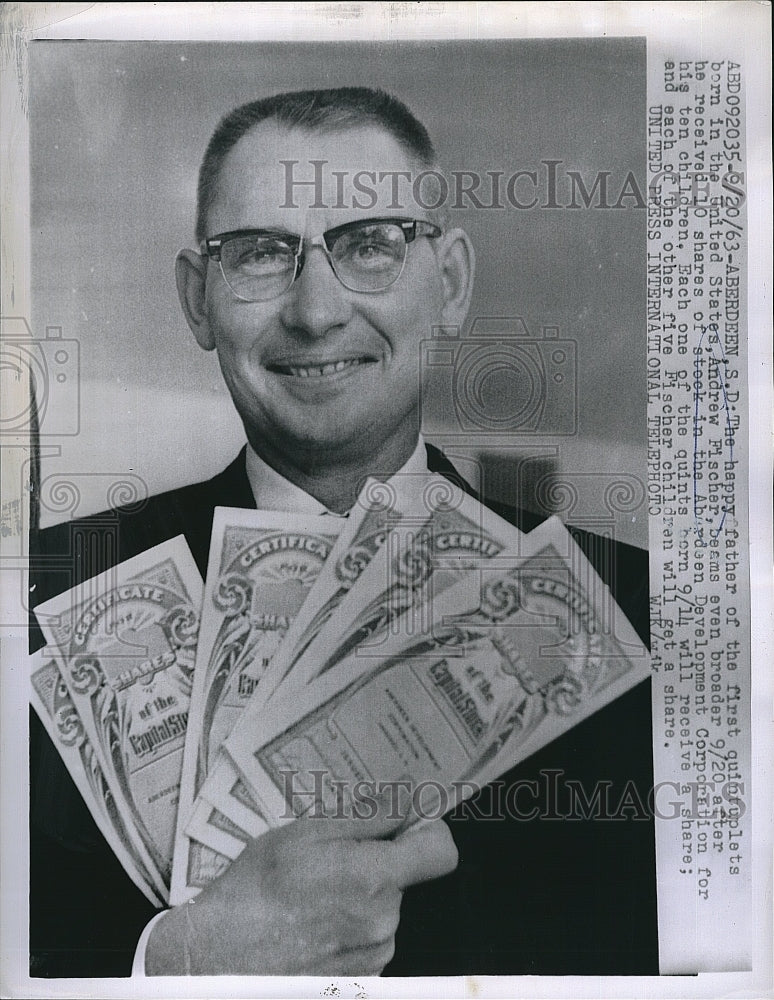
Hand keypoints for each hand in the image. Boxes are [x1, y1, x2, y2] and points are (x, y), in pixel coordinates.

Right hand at [145, 806, 457, 974]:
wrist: (219, 956)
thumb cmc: (257, 889)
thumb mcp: (307, 832)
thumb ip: (369, 816)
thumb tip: (409, 797)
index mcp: (376, 879)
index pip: (441, 851)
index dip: (428, 830)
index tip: (406, 823)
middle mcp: (384, 922)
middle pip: (404, 877)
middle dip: (376, 861)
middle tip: (328, 858)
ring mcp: (373, 956)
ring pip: (384, 907)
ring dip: (359, 895)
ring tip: (312, 893)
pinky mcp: (360, 979)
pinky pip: (369, 938)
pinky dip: (348, 925)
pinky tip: (311, 921)